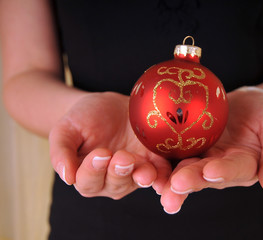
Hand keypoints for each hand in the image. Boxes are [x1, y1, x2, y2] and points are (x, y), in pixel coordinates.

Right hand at [49, 92, 171, 198]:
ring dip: (141, 175)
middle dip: (119, 171)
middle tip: (122, 157)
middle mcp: (110, 180)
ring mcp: (133, 173)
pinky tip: (164, 177)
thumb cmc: (84, 118)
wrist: (110, 106)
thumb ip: (61, 152)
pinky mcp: (153, 162)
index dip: (93, 170)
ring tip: (143, 166)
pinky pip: (160, 173)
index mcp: (86, 175)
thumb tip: (67, 178)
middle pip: (114, 184)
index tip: (100, 153)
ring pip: (136, 180)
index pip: (88, 181)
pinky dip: (163, 177)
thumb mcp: (65, 129)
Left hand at [160, 90, 262, 213]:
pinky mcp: (188, 148)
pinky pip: (174, 154)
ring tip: (161, 187)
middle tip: (176, 185)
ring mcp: (202, 158)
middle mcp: (219, 168)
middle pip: (204, 176)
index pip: (233, 170)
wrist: (247, 104)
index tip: (211, 171)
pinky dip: (162, 161)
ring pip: (186, 169)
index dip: (223, 171)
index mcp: (243, 167)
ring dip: (173, 179)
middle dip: (191, 180)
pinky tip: (148, 165)